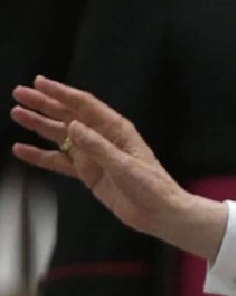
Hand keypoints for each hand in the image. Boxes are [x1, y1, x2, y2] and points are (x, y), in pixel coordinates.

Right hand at [10, 76, 225, 259]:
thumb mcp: (124, 165)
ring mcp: (94, 156)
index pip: (84, 105)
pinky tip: (22, 150)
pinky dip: (41, 156)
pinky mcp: (89, 174)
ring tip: (16, 114)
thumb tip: (72, 126)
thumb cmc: (151, 186)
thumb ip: (98, 147)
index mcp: (117, 130)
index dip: (61, 93)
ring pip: (61, 136)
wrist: (160, 213)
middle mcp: (103, 138)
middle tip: (19, 93)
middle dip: (44, 104)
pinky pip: (60, 162)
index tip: (39, 82)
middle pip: (69, 116)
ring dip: (39, 125)